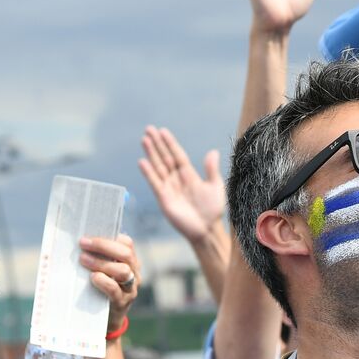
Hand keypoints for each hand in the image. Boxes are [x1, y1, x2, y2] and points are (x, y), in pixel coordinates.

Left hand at [80, 234, 140, 333]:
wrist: (104, 322)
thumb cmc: (98, 292)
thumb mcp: (102, 274)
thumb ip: (97, 260)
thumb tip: (78, 245)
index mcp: (130, 263)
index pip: (127, 244)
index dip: (109, 238)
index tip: (88, 236)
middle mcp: (134, 273)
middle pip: (125, 254)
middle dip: (103, 246)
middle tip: (82, 243)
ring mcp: (130, 289)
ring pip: (123, 270)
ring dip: (102, 263)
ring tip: (83, 260)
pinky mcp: (122, 303)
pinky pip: (116, 290)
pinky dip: (105, 281)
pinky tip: (93, 277)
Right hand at [138, 126, 225, 243]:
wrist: (207, 229)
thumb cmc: (213, 209)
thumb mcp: (215, 186)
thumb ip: (211, 169)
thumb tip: (212, 151)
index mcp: (189, 175)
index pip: (177, 155)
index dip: (170, 143)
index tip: (162, 131)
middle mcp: (177, 179)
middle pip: (165, 157)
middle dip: (157, 144)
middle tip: (149, 129)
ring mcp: (169, 188)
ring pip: (158, 167)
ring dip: (151, 153)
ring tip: (144, 139)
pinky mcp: (164, 198)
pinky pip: (155, 183)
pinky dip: (149, 173)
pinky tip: (142, 161)